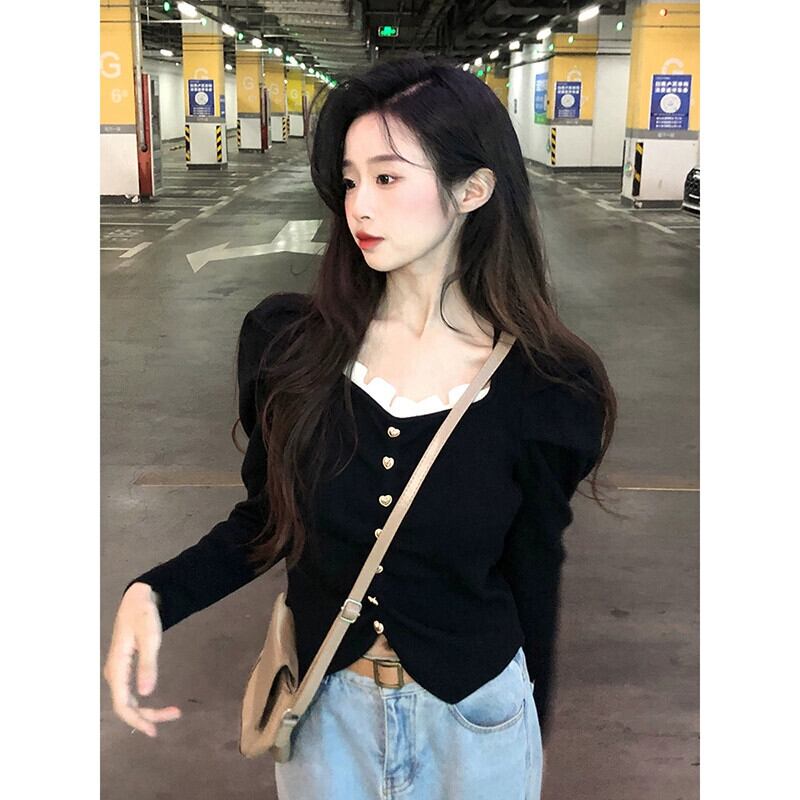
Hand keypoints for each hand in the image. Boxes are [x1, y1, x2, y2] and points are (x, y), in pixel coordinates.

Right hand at [103, 582, 181, 737]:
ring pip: (129, 701)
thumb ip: (148, 665)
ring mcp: (118, 672)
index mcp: (116, 667)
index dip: (137, 720)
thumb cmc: (143, 615)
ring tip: (172, 712)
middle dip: (147, 716)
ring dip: (147, 710)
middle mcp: (114, 673)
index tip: (155, 730)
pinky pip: (130, 693)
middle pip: (126, 706)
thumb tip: (146, 693)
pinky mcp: (124, 669)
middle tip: (175, 714)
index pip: (122, 704)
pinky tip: (154, 706)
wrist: (138, 599)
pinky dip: (144, 702)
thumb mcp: (150, 637)